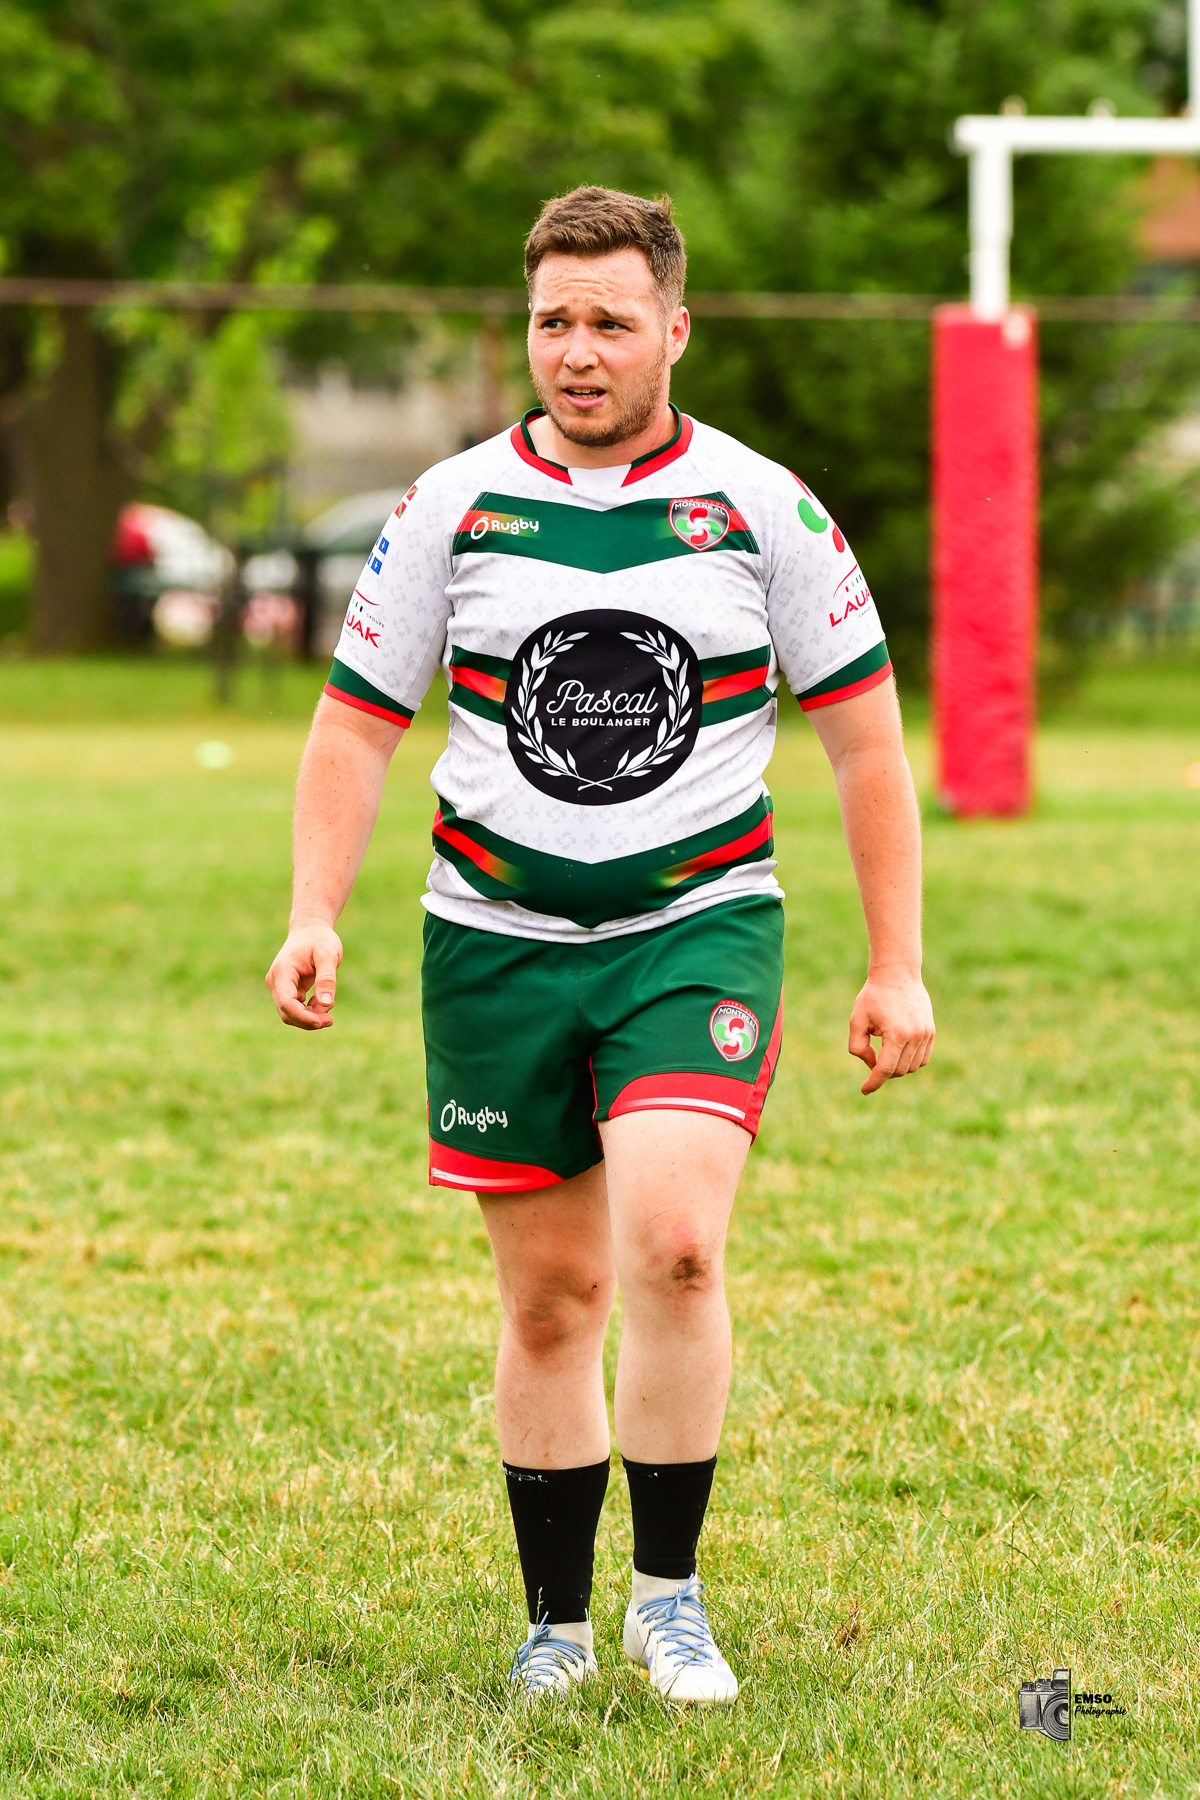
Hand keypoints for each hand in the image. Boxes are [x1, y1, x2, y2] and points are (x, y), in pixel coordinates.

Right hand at [265, 921, 342, 1029]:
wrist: (310, 930)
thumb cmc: (319, 939)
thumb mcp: (328, 955)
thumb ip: (327, 978)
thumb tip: (327, 1004)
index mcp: (282, 972)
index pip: (287, 1003)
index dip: (304, 1016)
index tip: (323, 1021)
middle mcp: (275, 981)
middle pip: (286, 1013)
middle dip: (308, 1020)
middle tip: (330, 1020)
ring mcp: (279, 987)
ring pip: (290, 1014)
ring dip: (310, 1016)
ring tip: (329, 1003)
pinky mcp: (286, 990)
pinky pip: (295, 1008)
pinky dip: (310, 1011)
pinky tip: (323, 1000)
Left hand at [848, 972, 934, 1094]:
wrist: (897, 973)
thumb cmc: (873, 996)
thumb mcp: (857, 1020)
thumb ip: (858, 1047)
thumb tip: (872, 1064)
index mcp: (896, 1035)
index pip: (885, 1070)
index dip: (873, 1082)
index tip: (864, 1090)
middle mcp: (915, 1036)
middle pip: (899, 1071)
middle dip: (883, 1071)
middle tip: (871, 1058)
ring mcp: (926, 1034)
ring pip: (912, 1067)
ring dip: (897, 1066)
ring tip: (884, 1050)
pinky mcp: (931, 1031)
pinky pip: (922, 1058)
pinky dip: (910, 1061)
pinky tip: (898, 1050)